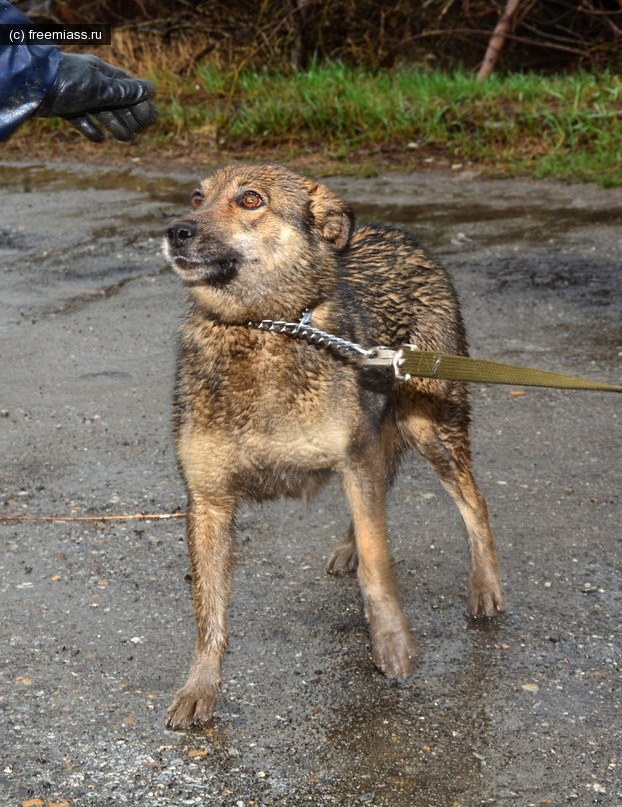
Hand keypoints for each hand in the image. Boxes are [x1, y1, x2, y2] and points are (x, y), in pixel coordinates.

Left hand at [37, 53, 156, 141]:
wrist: (32, 85)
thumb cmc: (68, 82)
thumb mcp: (100, 88)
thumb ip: (123, 92)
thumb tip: (149, 90)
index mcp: (102, 73)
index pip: (127, 87)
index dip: (140, 103)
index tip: (149, 120)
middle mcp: (91, 82)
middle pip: (116, 101)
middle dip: (128, 117)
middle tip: (138, 133)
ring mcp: (77, 94)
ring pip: (101, 111)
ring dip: (114, 125)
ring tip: (124, 139)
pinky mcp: (63, 106)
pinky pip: (80, 118)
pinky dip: (89, 128)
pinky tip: (98, 139)